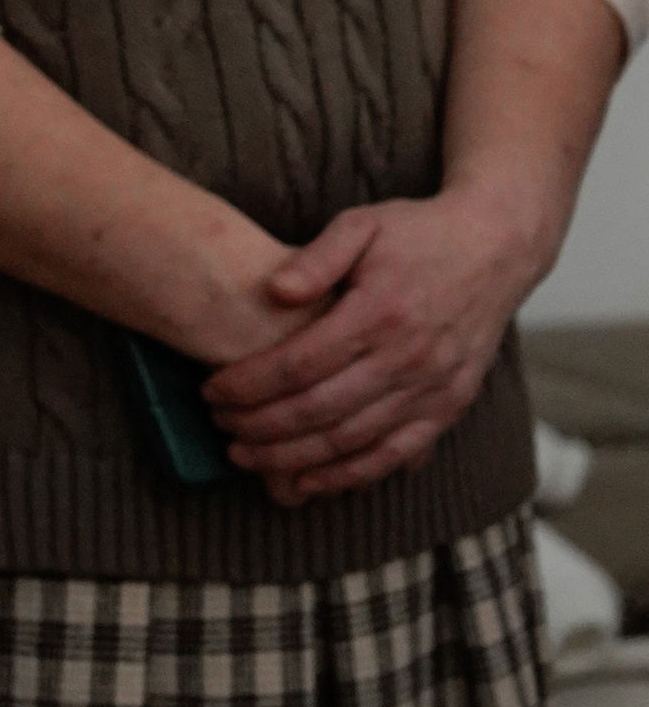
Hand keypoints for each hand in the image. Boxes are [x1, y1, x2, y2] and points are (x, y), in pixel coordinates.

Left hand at [202, 192, 532, 503]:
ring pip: (351, 441)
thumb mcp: (363, 224)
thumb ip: (316, 256)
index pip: (298, 363)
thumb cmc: (417, 233)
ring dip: (293, 459)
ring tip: (247, 458)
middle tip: (219, 429)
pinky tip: (308, 481)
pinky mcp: (449, 407)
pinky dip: (349, 475)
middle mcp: (408, 357)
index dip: (248, 383)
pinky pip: (395, 455)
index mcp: (380, 311)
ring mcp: (432, 388)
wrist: (496, 247)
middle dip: (259, 427)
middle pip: (318, 410)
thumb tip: (273, 290)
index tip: (210, 390)